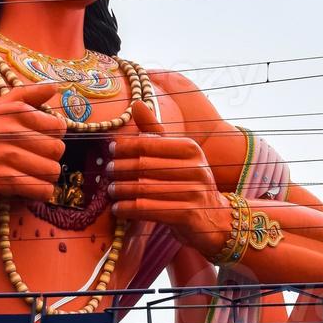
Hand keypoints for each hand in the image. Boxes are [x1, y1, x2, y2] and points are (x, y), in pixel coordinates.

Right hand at [0, 84, 65, 203]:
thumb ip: (25, 95)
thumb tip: (55, 86)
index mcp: (15, 111)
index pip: (58, 127)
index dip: (52, 138)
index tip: (38, 144)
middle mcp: (14, 130)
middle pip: (58, 150)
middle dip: (49, 159)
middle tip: (34, 162)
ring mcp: (9, 155)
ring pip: (52, 171)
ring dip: (45, 178)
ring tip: (30, 177)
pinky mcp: (3, 179)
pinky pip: (40, 189)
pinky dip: (38, 193)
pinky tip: (27, 189)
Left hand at [108, 102, 231, 254]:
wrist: (215, 220)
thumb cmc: (189, 184)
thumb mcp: (177, 156)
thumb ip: (156, 132)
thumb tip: (136, 103)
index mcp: (191, 149)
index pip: (149, 143)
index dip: (126, 146)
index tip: (111, 150)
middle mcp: (196, 168)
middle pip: (144, 166)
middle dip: (121, 169)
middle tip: (107, 172)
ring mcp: (194, 192)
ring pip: (144, 188)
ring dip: (121, 190)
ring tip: (110, 190)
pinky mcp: (188, 215)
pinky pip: (149, 209)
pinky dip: (128, 209)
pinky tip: (118, 209)